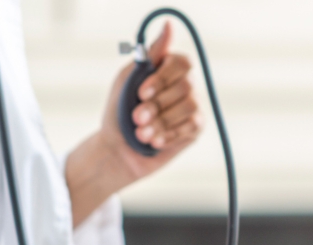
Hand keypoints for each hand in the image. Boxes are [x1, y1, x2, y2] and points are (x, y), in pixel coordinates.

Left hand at [66, 23, 201, 225]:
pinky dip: (169, 135)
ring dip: (162, 122)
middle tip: (136, 117)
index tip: (141, 92)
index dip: (163, 78)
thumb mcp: (127, 79)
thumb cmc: (119, 111)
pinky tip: (154, 141)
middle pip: (186, 86)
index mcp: (168, 69)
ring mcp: (192, 106)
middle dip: (158, 105)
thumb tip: (169, 26)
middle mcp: (184, 85)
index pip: (182, 62)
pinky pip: (191, 127)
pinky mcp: (195, 129)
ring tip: (141, 133)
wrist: (117, 150)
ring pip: (189, 107)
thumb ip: (149, 54)